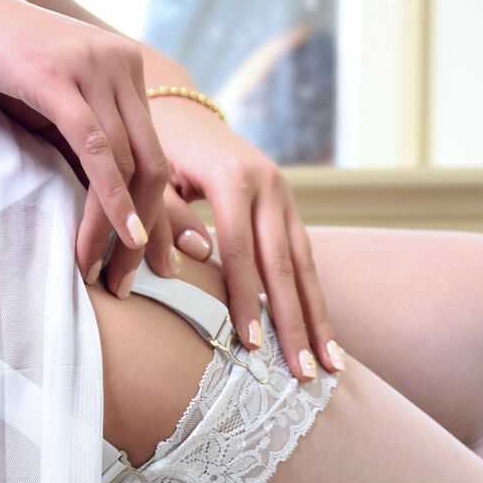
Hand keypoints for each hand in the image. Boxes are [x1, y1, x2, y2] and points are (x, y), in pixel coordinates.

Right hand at [0, 0, 176, 287]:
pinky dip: (110, 199)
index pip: (156, 154)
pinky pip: (97, 150)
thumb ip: (79, 140)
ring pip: (128, 165)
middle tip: (134, 282)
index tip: (156, 263)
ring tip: (109, 275)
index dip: (162, 215)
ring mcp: (94, 66)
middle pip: (154, 165)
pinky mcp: (59, 77)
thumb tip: (103, 204)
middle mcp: (121, 63)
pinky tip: (121, 234)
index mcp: (124, 68)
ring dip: (119, 229)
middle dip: (150, 232)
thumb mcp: (43, 103)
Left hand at [148, 99, 339, 378]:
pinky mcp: (288, 208)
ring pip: (305, 265)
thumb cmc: (155, 150)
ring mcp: (285, 197)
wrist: (181, 110)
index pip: (240, 250)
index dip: (245, 300)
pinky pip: (304, 259)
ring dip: (318, 318)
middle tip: (305, 372)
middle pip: (284, 264)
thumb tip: (198, 256)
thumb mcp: (152, 177)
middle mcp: (269, 186)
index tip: (252, 346)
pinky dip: (312, 299)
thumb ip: (169, 216)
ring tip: (331, 366)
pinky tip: (322, 335)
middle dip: (295, 323)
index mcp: (233, 177)